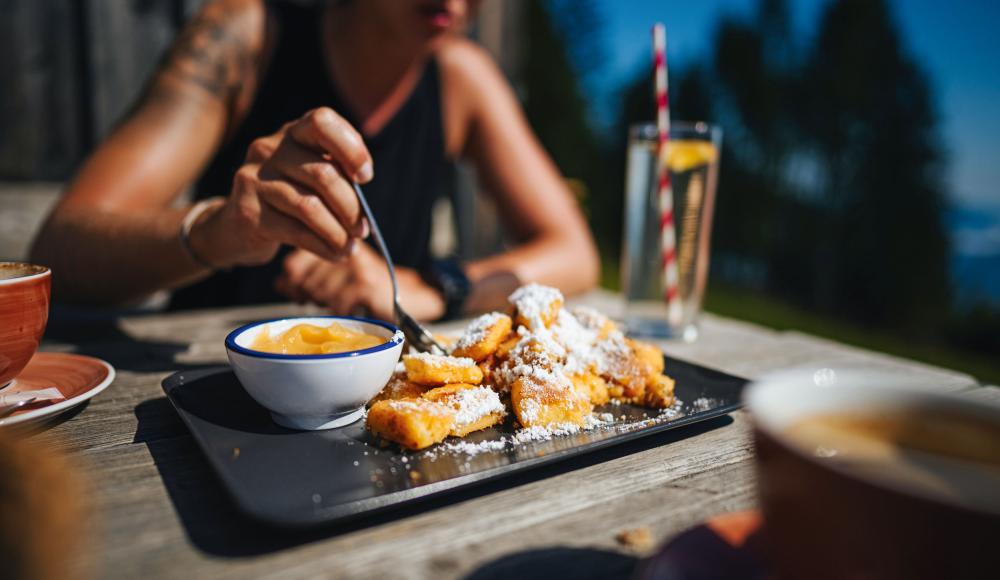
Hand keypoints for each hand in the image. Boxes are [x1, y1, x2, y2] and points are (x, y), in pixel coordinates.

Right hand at [189, 107, 372, 267]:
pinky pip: (295, 231)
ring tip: (350, 247)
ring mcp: (253, 178)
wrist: (237, 225)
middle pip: (323, 174)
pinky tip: (335, 255)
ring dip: (338, 233)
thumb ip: (337, 178)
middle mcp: (268, 148)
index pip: (321, 121)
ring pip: (309, 206)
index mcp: (292, 132)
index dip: (350, 148)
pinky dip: (323, 247)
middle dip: (351, 208)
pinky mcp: (247, 210)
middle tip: (363, 230)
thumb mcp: (311, 178)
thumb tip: (364, 210)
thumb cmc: (289, 198)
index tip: (365, 177)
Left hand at [275, 246, 445, 321]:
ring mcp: (356, 265)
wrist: (411, 294)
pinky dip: (342, 313)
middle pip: (305, 280)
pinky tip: (351, 310)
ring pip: (319, 293)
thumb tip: (279, 281)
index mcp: (333, 238)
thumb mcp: (337, 274)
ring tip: (337, 304)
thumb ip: (309, 273)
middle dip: (307, 296)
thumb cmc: (368, 286)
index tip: (296, 292)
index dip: (292, 282)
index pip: (294, 263)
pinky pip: (338, 304)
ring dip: (325, 306)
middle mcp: (343, 247)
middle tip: (316, 302)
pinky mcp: (367, 283)